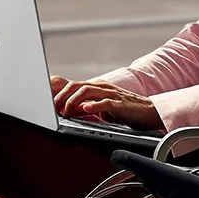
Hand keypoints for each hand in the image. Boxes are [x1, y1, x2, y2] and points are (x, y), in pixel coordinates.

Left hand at [49, 75, 164, 129]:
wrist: (151, 112)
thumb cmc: (126, 111)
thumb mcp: (102, 108)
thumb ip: (87, 107)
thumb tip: (68, 112)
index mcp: (97, 87)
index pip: (73, 85)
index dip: (58, 93)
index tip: (47, 104)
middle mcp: (102, 87)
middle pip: (76, 85)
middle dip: (61, 97)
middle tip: (53, 110)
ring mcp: (112, 94)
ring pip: (87, 91)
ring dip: (73, 101)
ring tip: (66, 112)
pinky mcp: (121, 104)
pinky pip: (106, 102)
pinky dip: (94, 105)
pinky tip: (86, 109)